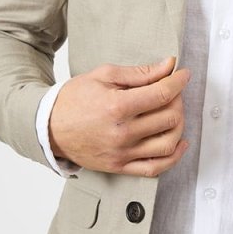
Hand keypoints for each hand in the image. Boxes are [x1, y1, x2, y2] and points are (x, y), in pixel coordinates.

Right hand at [48, 55, 190, 175]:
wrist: (48, 127)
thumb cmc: (74, 99)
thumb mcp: (104, 76)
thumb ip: (140, 73)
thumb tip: (169, 66)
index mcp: (117, 107)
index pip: (162, 94)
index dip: (178, 82)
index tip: (184, 75)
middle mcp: (122, 133)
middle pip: (169, 117)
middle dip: (178, 100)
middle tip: (172, 91)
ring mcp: (122, 153)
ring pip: (168, 143)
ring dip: (179, 126)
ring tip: (174, 113)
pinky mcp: (120, 166)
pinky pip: (156, 168)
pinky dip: (174, 157)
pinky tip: (179, 142)